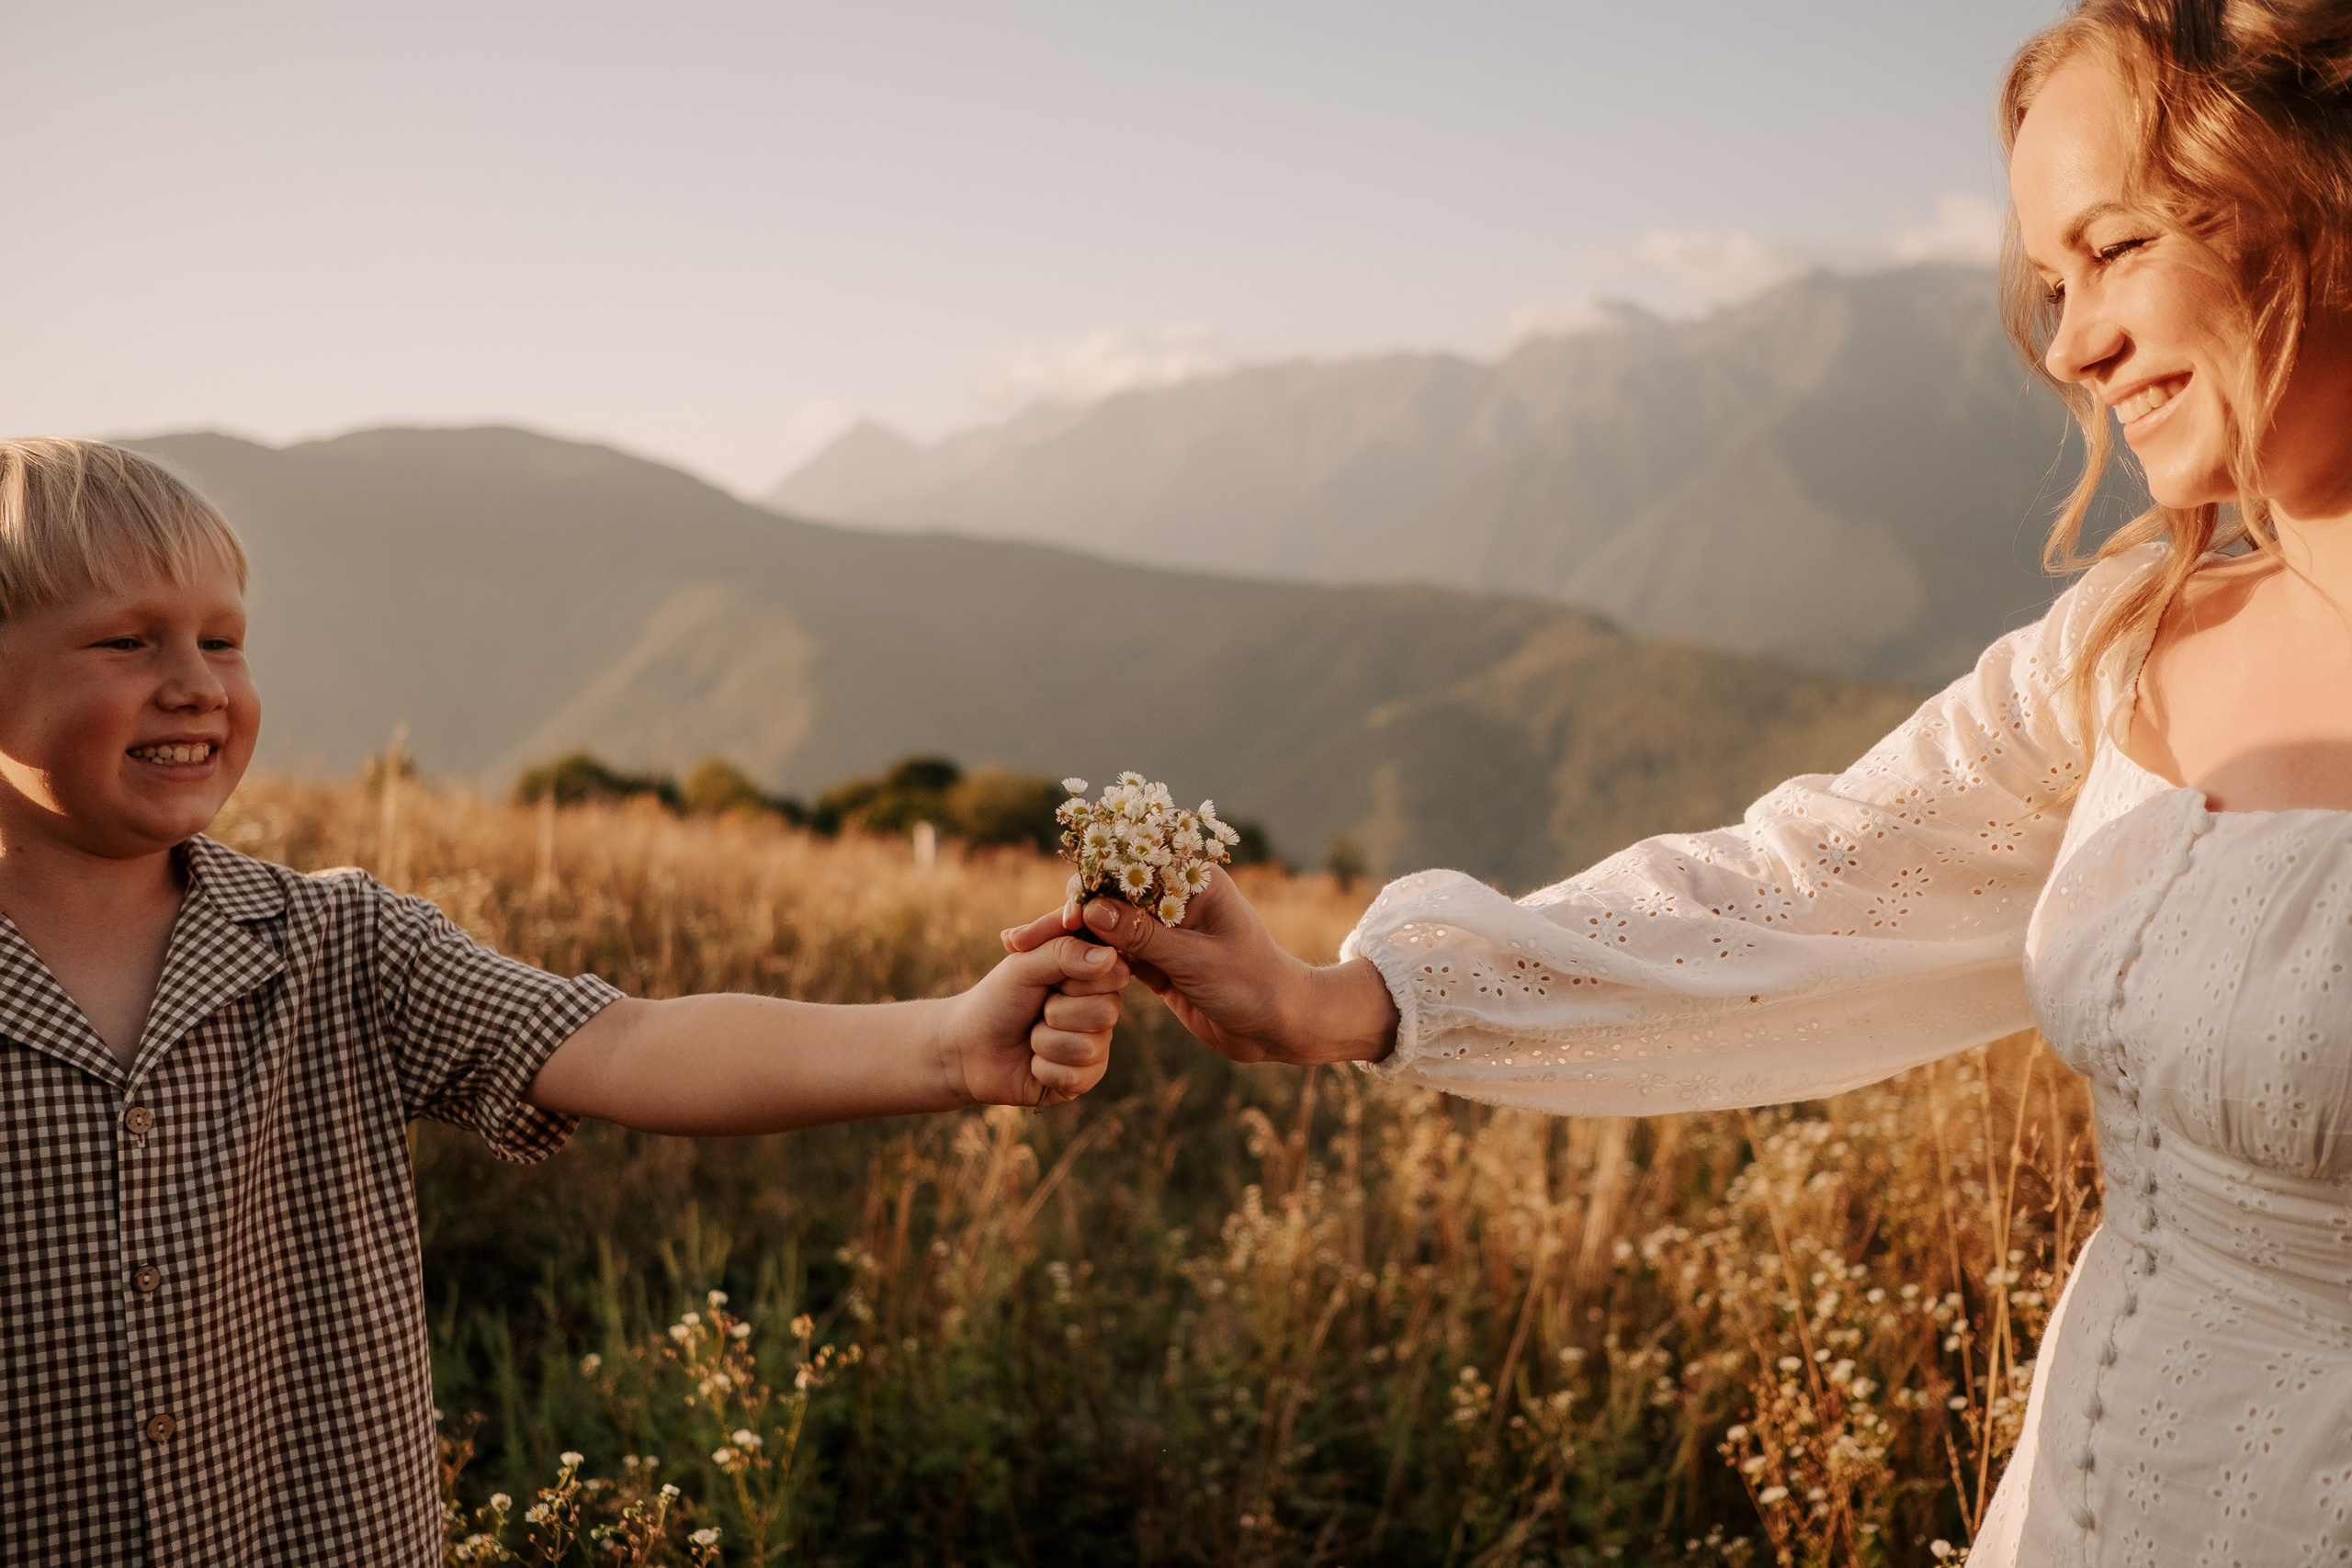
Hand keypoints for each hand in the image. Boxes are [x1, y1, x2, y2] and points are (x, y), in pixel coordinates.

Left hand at [944, 936, 1129, 1106]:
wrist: (967, 1047)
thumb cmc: (997, 999)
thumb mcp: (1024, 965)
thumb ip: (1064, 953)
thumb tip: (1110, 957)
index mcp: (1093, 976)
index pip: (1116, 973)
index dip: (1078, 980)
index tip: (1050, 979)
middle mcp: (1101, 1010)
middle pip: (1106, 1012)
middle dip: (1057, 1012)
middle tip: (1037, 1010)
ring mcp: (1096, 1046)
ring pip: (1087, 1047)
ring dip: (1044, 1042)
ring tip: (1031, 1036)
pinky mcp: (1083, 1079)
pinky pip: (1075, 1077)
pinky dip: (1042, 1068)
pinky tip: (1033, 1062)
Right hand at [1000, 869, 1395, 1066]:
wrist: (1282, 1025)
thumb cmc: (1253, 986)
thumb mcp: (1196, 962)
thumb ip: (1144, 937)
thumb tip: (1092, 911)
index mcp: (1191, 880)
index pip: (1126, 871)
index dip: (1085, 888)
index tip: (1054, 915)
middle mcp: (1174, 897)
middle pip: (1107, 897)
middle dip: (1063, 917)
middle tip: (1017, 941)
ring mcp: (1163, 927)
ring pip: (1104, 927)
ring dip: (1065, 939)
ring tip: (1018, 951)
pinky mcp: (1157, 958)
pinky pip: (1112, 953)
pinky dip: (1083, 960)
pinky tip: (1047, 968)